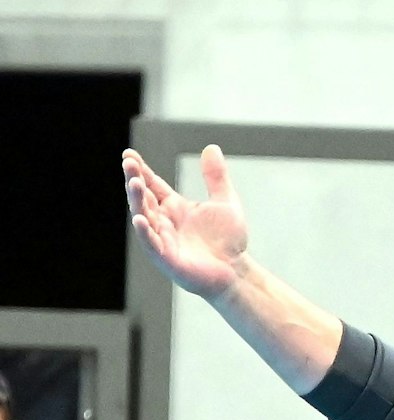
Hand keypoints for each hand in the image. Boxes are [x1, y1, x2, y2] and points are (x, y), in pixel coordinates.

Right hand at [123, 145, 250, 297]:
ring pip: (144, 217)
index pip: (152, 185)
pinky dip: (145, 232)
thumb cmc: (228, 240)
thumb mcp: (225, 203)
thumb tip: (211, 147)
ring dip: (137, 201)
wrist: (236, 271)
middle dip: (135, 180)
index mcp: (173, 207)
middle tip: (129, 163)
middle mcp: (163, 221)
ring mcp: (163, 240)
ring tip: (134, 183)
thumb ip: (216, 177)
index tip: (129, 154)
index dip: (141, 170)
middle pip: (143, 198)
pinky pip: (152, 244)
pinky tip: (139, 219)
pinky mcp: (167, 259)